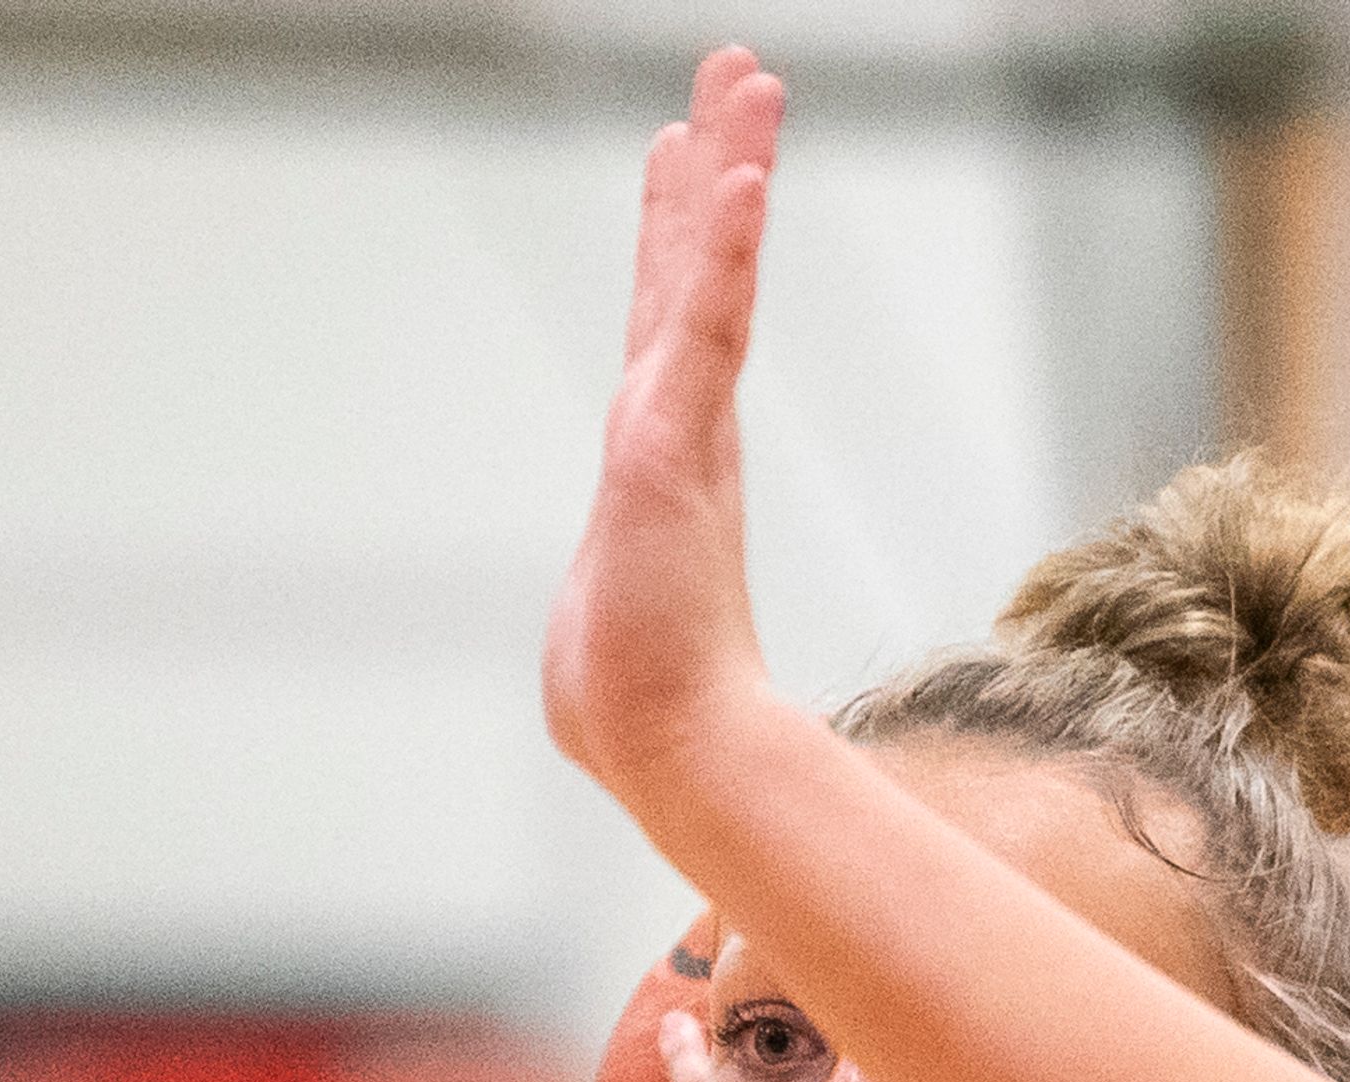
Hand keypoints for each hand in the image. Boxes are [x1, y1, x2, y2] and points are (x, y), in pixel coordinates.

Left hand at [544, 48, 787, 793]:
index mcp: (664, 454)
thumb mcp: (602, 621)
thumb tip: (598, 659)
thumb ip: (608, 602)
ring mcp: (683, 426)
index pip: (670, 317)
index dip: (683, 232)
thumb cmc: (630, 704)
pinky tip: (739, 176)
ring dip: (733, 170)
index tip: (689, 151)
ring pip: (711, 271)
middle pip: (699, 265)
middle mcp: (681, 423)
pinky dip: (723, 249)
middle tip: (740, 74)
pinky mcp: (675, 442)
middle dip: (721, 164)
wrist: (660, 740)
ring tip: (750, 82)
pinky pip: (705, 324)